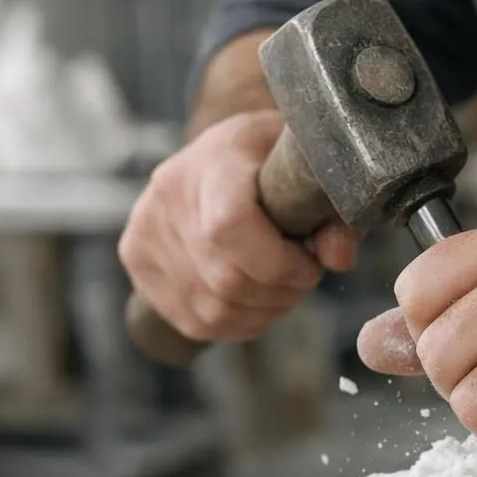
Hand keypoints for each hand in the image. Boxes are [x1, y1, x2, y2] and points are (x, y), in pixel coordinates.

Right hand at [118, 110, 359, 341]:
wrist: (220, 154)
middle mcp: (169, 196)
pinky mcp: (138, 262)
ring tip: (281, 287)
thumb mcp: (311, 171)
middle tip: (302, 277)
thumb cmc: (271, 160)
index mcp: (213, 161)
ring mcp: (146, 231)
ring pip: (214, 309)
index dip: (278, 262)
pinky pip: (196, 321)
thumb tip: (338, 258)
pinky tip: (254, 299)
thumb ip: (334, 212)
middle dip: (280, 293)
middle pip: (227, 280)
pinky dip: (237, 323)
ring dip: (263, 312)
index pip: (229, 226)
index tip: (308, 263)